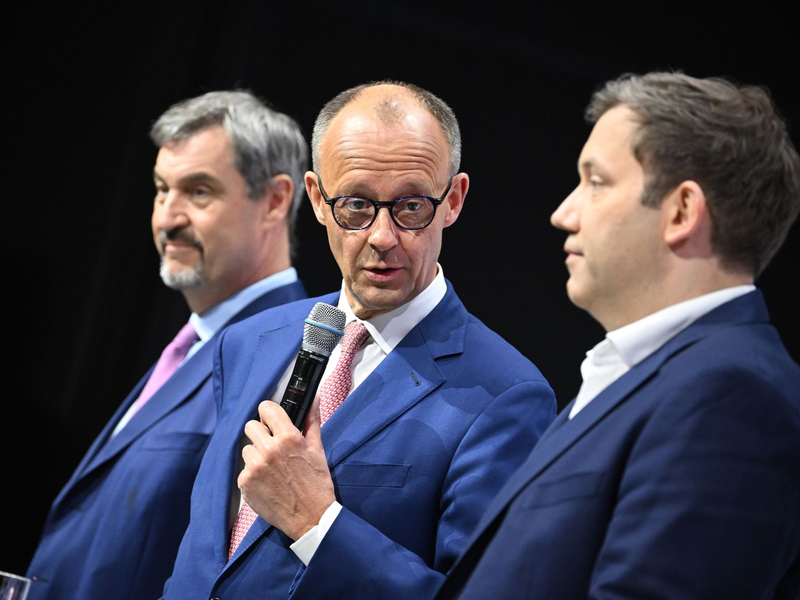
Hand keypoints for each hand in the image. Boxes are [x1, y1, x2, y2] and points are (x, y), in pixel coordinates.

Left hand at [239, 397, 335, 540]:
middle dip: (261, 433)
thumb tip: (314, 398)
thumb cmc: (316, 483)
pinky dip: (253, 475)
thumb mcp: (317, 449)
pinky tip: (267, 482)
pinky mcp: (245, 484)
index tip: (271, 419)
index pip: (266, 408)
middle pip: (251, 426)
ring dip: (257, 455)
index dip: (269, 412)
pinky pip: (244, 470)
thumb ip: (312, 420)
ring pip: (247, 449)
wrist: (310, 518)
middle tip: (272, 446)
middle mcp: (268, 450)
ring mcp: (254, 468)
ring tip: (272, 468)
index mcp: (288, 438)